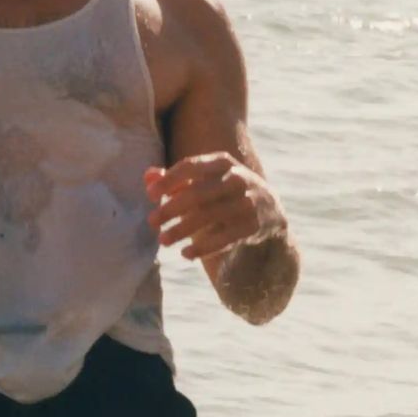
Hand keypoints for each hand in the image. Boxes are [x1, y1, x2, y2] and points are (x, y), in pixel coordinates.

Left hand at [145, 154, 286, 262]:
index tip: (150, 195)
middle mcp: (238, 179)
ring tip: (163, 240)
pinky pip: (224, 239)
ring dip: (183, 230)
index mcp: (222, 162)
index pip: (191, 166)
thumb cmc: (223, 191)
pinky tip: (186, 254)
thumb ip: (175, 178)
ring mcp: (248, 202)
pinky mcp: (253, 226)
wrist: (269, 209)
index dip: (169, 180)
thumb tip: (148, 177)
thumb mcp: (204, 179)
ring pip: (209, 217)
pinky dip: (203, 247)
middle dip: (172, 208)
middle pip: (198, 194)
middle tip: (151, 221)